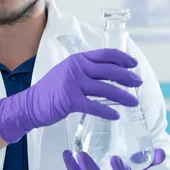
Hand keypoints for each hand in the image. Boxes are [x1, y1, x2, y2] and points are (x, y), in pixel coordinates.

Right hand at [0, 48, 142, 142]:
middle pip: (109, 71)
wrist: (31, 104)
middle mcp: (76, 68)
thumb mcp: (67, 73)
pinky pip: (94, 106)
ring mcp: (73, 83)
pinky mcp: (70, 100)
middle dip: (127, 77)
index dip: (122, 58)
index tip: (134, 64)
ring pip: (105, 89)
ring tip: (133, 102)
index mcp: (77, 59)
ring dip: (122, 96)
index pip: (105, 54)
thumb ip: (84, 71)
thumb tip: (109, 74)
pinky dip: (107, 111)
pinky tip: (116, 115)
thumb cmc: (51, 91)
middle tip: (138, 83)